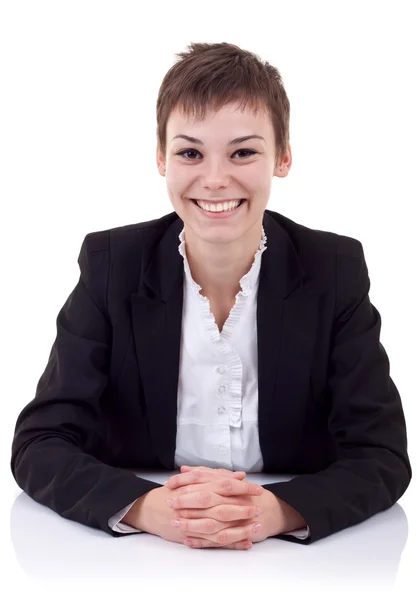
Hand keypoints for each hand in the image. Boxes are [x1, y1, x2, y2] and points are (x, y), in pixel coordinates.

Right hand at [122, 469, 260, 549]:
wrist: (152, 508)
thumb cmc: (176, 493)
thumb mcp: (195, 479)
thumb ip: (217, 476)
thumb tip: (240, 475)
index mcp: (200, 487)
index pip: (225, 486)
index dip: (243, 488)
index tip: (259, 490)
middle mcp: (198, 505)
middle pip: (224, 507)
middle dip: (244, 509)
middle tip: (259, 509)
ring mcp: (196, 522)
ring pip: (222, 527)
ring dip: (241, 528)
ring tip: (258, 528)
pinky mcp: (194, 536)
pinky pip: (215, 542)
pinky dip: (231, 544)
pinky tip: (246, 543)